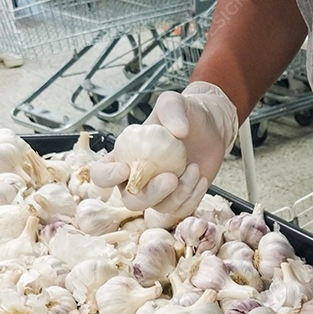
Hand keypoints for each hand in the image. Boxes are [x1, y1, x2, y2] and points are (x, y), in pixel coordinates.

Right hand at [91, 82, 238, 221]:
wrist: (210, 128)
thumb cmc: (184, 114)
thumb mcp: (174, 102)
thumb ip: (171, 110)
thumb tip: (178, 132)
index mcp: (124, 156)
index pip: (101, 174)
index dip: (108, 177)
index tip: (126, 169)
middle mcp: (137, 179)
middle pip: (130, 201)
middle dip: (150, 194)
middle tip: (171, 178)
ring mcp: (158, 193)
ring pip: (159, 208)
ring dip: (179, 193)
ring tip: (194, 168)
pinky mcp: (178, 200)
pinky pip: (180, 211)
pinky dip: (192, 197)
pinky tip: (201, 178)